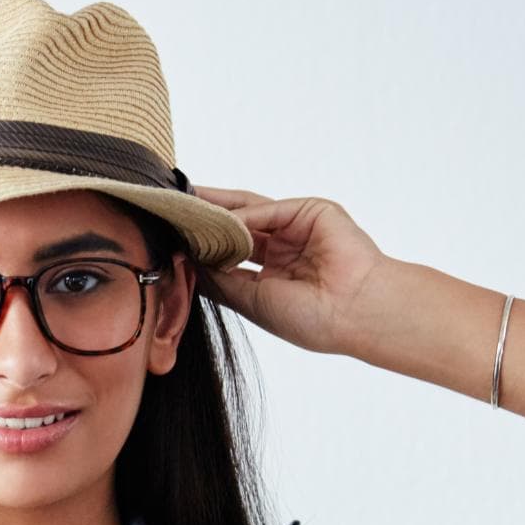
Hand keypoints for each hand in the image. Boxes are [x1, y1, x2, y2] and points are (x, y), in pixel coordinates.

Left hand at [189, 187, 402, 356]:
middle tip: (169, 210)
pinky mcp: (313, 211)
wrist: (356, 313)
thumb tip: (185, 261)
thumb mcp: (251, 299)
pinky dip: (243, 216)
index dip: (202, 247)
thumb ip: (219, 278)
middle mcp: (285, 248)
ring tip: (183, 205)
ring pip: (248, 212)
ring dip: (217, 210)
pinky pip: (269, 210)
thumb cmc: (312, 319)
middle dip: (204, 221)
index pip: (229, 253)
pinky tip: (219, 223)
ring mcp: (299, 228)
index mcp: (274, 273)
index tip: (169, 240)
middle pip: (235, 227)